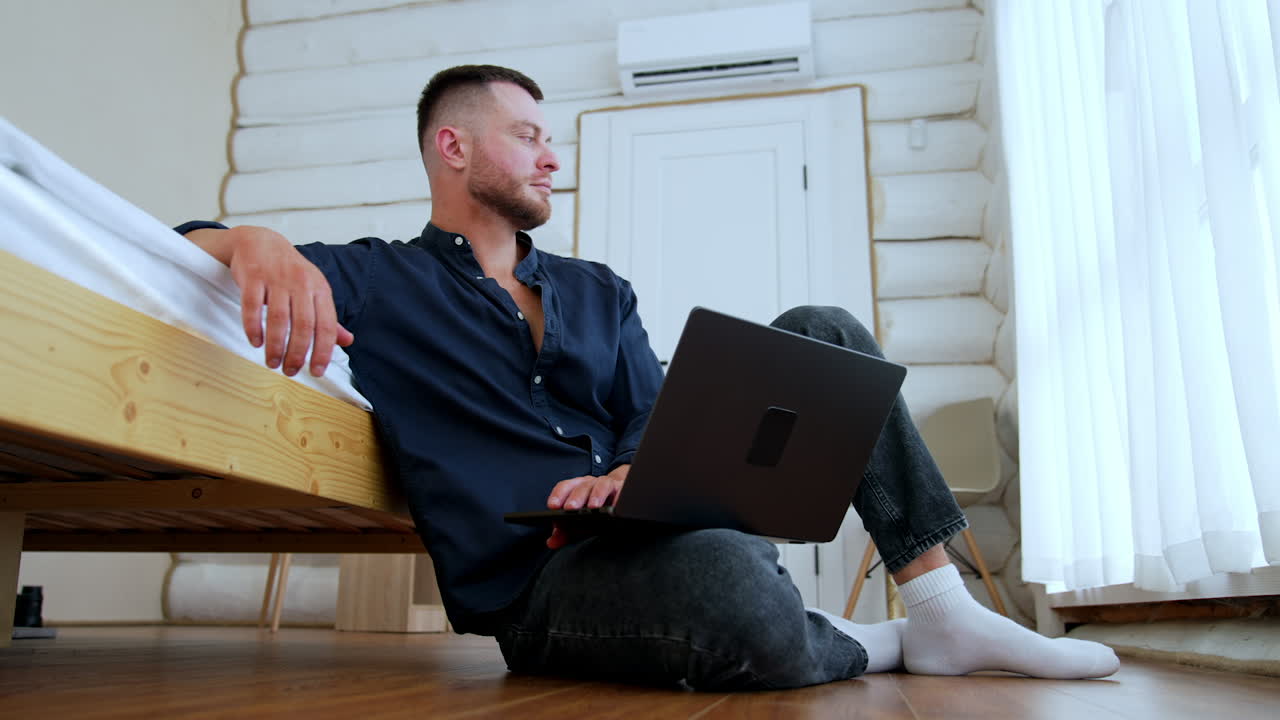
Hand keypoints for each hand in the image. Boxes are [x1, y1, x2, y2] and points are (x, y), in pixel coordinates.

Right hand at [188, 225, 352, 376]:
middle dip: (297, 353)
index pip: (327, 326)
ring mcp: (277, 278)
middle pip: (303, 325)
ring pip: (279, 318)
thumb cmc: (290, 271)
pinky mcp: (253, 276)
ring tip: (272, 362)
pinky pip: (253, 306)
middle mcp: (301, 283)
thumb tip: (347, 341)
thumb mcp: (314, 291)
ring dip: (275, 346)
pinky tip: (255, 342)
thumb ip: (328, 317)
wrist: (261, 241)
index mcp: (320, 289)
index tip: (316, 371)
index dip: (323, 352)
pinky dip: (253, 327)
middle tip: (290, 371)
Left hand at [544, 464, 628, 548]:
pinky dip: (618, 498)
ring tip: (593, 507)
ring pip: (601, 484)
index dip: (558, 495)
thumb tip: (551, 542)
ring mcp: (607, 484)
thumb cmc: (594, 509)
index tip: (552, 506)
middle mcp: (591, 484)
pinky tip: (615, 507)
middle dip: (576, 497)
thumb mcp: (578, 520)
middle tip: (570, 508)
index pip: (565, 487)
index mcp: (577, 488)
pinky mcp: (622, 489)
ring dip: (596, 495)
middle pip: (582, 487)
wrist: (618, 495)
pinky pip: (621, 490)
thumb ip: (564, 532)